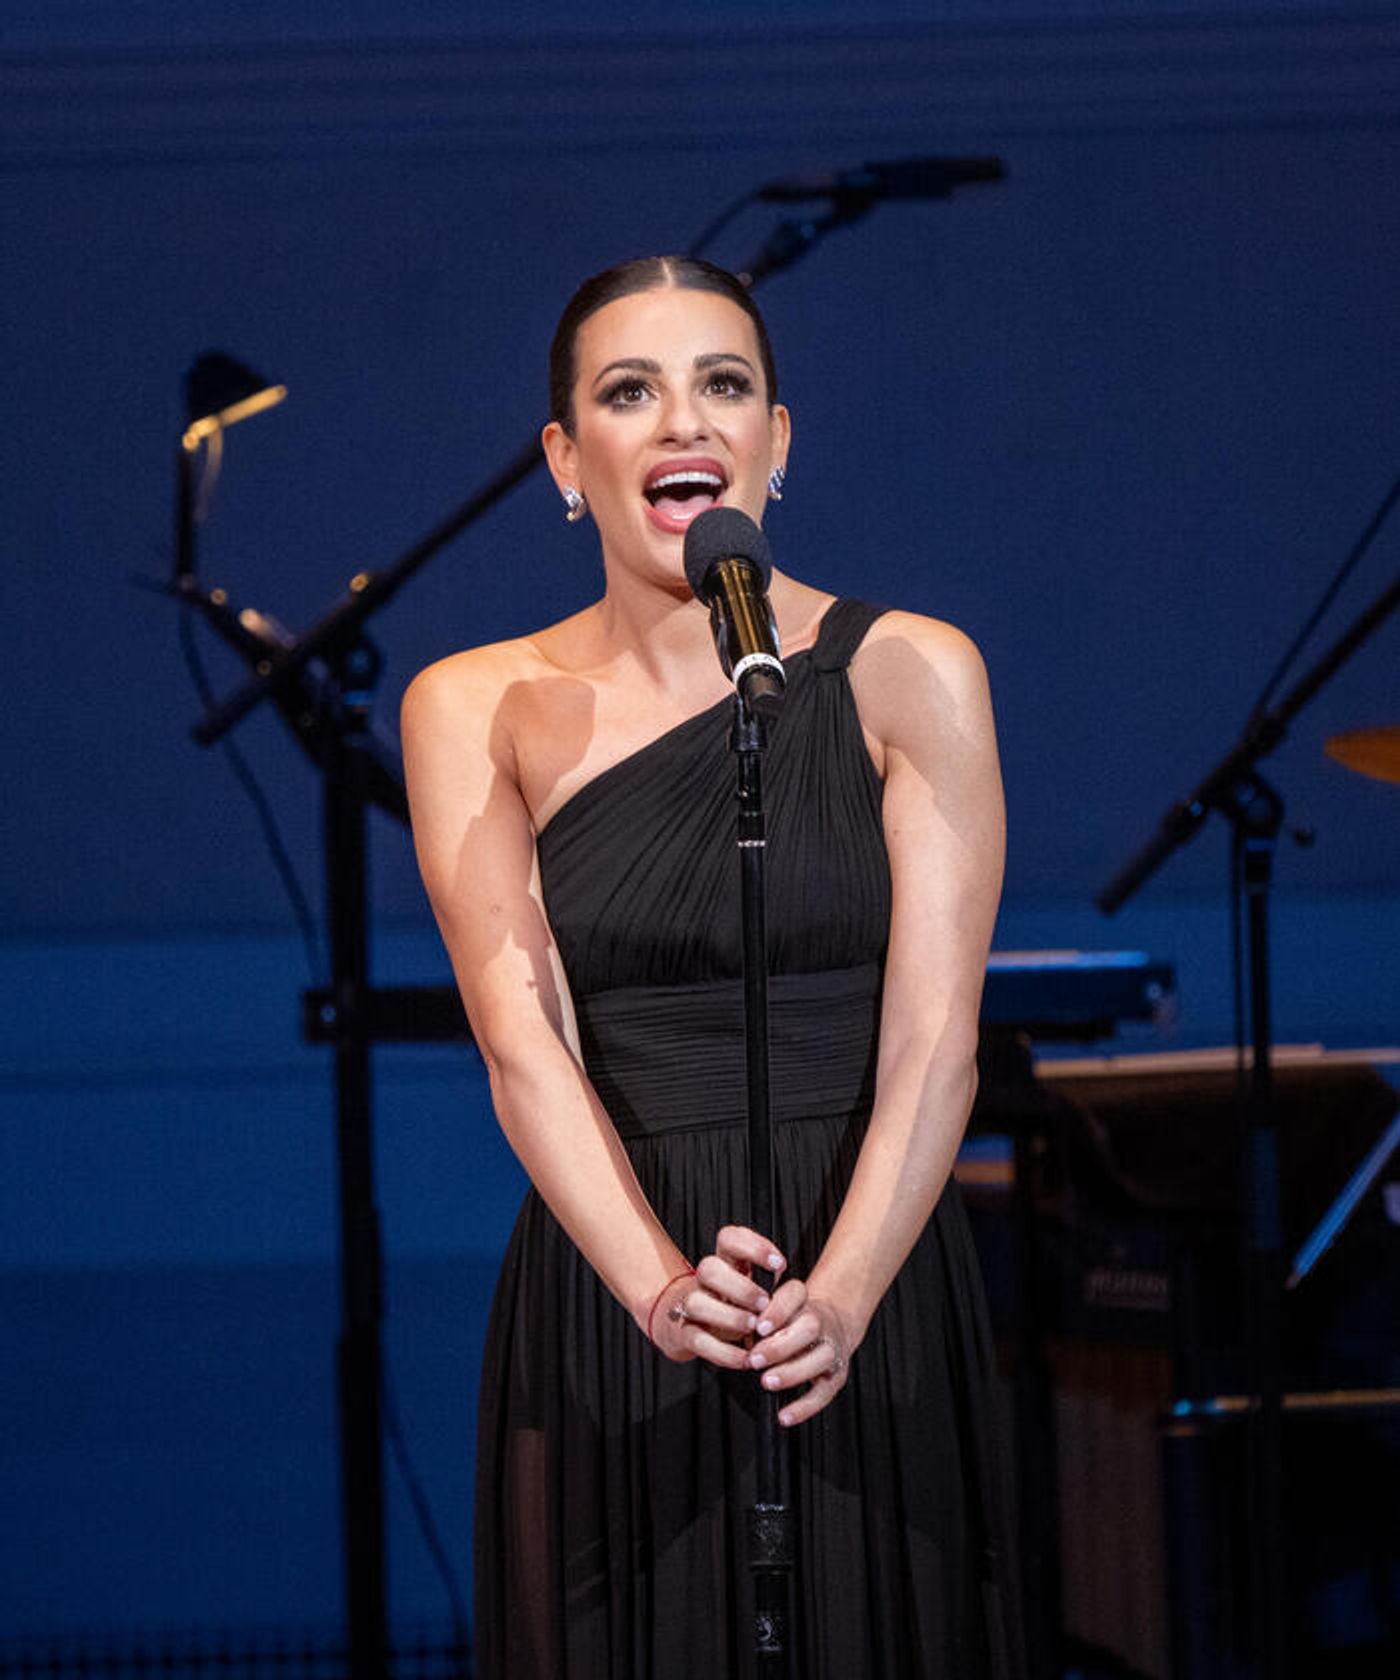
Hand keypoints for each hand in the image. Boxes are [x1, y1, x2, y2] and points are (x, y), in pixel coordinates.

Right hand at [651, 1226, 785, 1368]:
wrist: (696, 1327)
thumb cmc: (737, 1304)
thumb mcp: (753, 1285)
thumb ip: (767, 1279)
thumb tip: (784, 1277)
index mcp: (725, 1262)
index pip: (729, 1238)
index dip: (754, 1247)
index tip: (780, 1265)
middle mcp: (705, 1281)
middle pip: (708, 1268)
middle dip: (740, 1287)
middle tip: (764, 1304)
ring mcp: (693, 1306)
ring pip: (696, 1302)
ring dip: (729, 1316)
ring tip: (753, 1328)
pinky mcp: (687, 1334)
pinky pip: (698, 1340)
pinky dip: (723, 1352)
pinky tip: (745, 1358)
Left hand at [745, 1285, 852, 1426]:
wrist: (830, 1326)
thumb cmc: (791, 1321)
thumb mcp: (773, 1310)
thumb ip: (757, 1316)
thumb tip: (737, 1327)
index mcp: (802, 1301)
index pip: (794, 1295)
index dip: (778, 1310)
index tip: (759, 1326)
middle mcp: (821, 1322)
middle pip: (810, 1327)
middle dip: (780, 1346)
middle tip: (755, 1359)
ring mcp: (831, 1349)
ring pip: (821, 1358)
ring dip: (792, 1372)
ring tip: (767, 1382)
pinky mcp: (836, 1376)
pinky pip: (823, 1393)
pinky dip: (804, 1407)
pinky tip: (784, 1415)